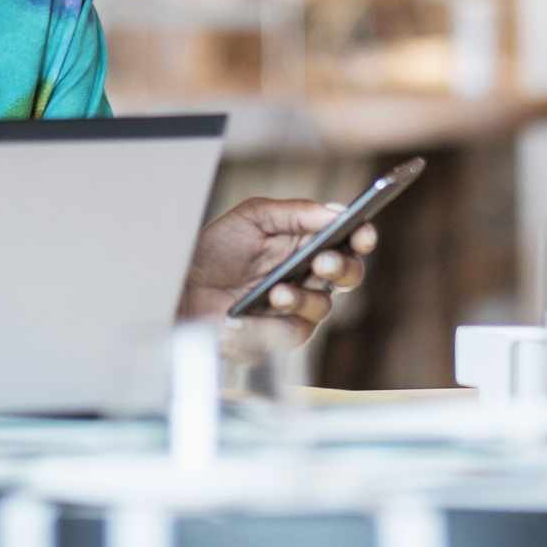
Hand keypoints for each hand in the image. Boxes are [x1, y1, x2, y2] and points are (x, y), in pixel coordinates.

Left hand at [177, 198, 376, 349]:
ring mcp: (299, 308)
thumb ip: (295, 212)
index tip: (362, 231)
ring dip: (302, 297)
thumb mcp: (252, 218)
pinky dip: (274, 323)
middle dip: (341, 268)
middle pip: (349, 275)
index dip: (362, 236)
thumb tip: (335, 211)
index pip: (348, 240)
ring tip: (277, 292)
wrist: (183, 288)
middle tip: (323, 262)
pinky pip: (292, 332)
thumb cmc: (218, 250)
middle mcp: (310, 276)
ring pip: (323, 306)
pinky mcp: (281, 336)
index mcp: (308, 244)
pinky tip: (255, 314)